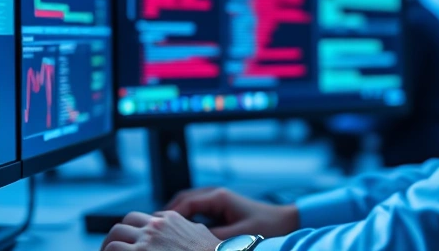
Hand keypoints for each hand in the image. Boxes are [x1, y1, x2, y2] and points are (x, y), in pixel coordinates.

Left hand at [101, 210, 220, 250]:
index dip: (138, 232)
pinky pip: (113, 250)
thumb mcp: (203, 236)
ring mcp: (146, 241)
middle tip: (115, 250)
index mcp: (172, 220)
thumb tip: (195, 230)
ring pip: (114, 237)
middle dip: (119, 236)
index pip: (146, 219)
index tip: (135, 244)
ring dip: (108, 247)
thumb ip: (193, 230)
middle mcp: (156, 226)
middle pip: (126, 223)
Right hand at [166, 187, 299, 239]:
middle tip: (153, 230)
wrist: (286, 221)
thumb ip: (213, 239)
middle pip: (183, 201)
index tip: (155, 228)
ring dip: (176, 216)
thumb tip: (192, 244)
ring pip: (188, 205)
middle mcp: (216, 195)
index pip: (185, 204)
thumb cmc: (267, 227)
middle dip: (167, 215)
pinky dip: (187, 219)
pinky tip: (181, 234)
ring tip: (163, 232)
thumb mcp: (239, 236)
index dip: (169, 216)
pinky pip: (197, 211)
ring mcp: (218, 200)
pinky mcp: (221, 208)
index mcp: (218, 197)